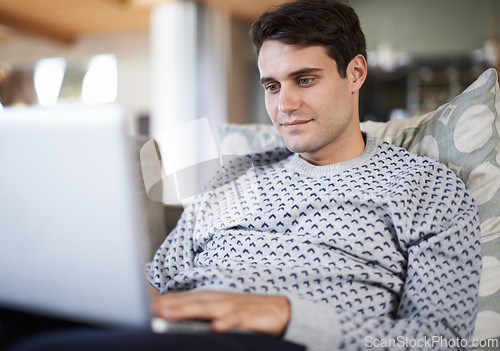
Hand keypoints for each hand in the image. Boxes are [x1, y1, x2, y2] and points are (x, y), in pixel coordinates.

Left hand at [151, 290, 289, 335]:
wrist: (279, 311)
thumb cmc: (244, 312)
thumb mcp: (218, 311)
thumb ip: (197, 313)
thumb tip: (170, 316)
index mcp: (209, 299)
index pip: (182, 298)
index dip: (162, 301)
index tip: (142, 304)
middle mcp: (218, 299)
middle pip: (190, 301)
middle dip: (169, 304)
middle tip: (149, 308)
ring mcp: (233, 307)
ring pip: (208, 308)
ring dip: (188, 310)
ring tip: (169, 314)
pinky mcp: (249, 316)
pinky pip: (237, 319)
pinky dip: (227, 322)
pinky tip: (216, 327)